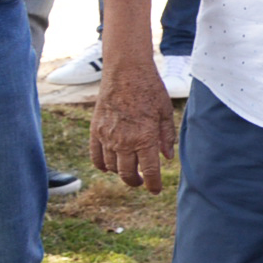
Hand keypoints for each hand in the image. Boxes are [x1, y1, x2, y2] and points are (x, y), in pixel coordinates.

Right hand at [87, 58, 176, 192]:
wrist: (126, 72)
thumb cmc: (150, 89)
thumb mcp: (165, 112)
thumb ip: (166, 137)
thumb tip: (167, 157)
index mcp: (145, 139)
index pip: (149, 172)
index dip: (153, 185)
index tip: (155, 190)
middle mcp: (125, 142)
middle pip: (127, 174)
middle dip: (136, 181)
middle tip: (141, 182)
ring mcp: (107, 137)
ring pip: (112, 167)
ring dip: (121, 172)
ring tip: (129, 169)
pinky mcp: (95, 131)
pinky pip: (96, 157)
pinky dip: (102, 165)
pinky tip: (109, 166)